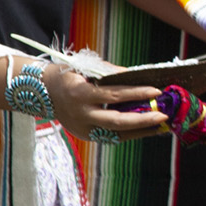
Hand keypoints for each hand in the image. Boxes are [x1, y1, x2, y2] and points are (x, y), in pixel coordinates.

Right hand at [40, 64, 169, 143]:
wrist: (41, 92)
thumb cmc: (67, 75)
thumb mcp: (85, 68)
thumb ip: (109, 73)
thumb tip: (136, 76)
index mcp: (80, 94)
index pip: (115, 95)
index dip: (137, 93)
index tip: (157, 90)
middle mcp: (82, 114)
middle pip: (117, 121)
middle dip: (143, 120)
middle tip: (164, 115)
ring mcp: (83, 129)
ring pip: (117, 134)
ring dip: (141, 130)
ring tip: (161, 125)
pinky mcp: (86, 136)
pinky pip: (112, 137)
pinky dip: (130, 133)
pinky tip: (146, 129)